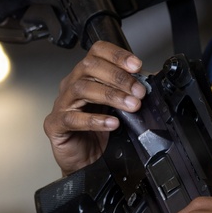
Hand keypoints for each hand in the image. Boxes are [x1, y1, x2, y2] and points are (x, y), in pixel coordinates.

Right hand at [43, 41, 144, 174]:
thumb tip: (155, 79)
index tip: (136, 66)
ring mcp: (62, 103)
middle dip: (118, 77)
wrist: (88, 160)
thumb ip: (133, 91)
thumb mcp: (120, 107)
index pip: (97, 52)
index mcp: (86, 76)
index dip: (117, 55)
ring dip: (111, 95)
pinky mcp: (56, 124)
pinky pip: (73, 118)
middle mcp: (72, 85)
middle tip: (139, 92)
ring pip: (82, 89)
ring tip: (131, 105)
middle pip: (89, 67)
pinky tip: (112, 123)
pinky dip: (95, 120)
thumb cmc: (100, 132)